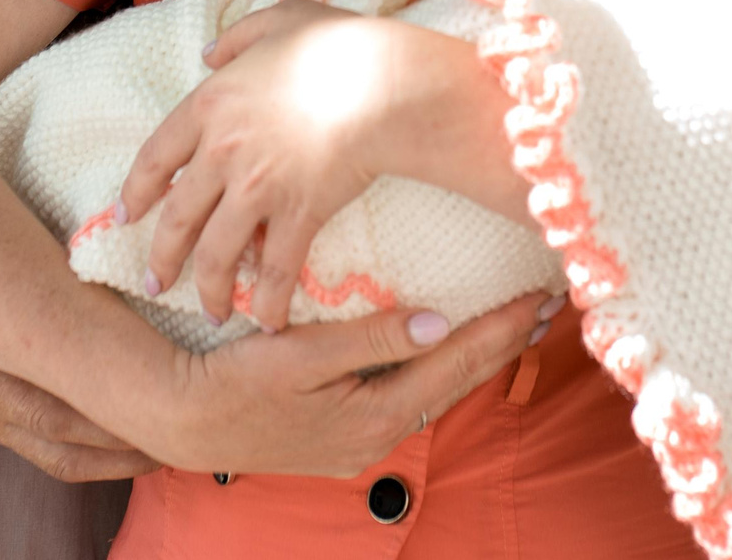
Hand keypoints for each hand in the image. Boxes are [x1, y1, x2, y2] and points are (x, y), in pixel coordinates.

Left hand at [120, 1, 417, 329]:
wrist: (384, 82)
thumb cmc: (338, 45)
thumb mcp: (279, 20)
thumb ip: (237, 37)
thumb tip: (207, 53)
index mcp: (211, 104)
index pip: (156, 155)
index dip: (137, 190)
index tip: (126, 216)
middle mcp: (223, 151)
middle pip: (178, 215)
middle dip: (162, 257)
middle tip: (154, 284)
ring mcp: (257, 187)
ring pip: (216, 253)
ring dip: (208, 290)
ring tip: (210, 313)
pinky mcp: (298, 214)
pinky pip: (274, 270)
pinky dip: (268, 301)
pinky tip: (267, 322)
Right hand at [141, 292, 551, 476]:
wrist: (183, 421)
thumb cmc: (234, 382)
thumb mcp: (298, 354)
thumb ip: (369, 338)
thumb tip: (437, 322)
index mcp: (375, 414)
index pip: (456, 363)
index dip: (501, 328)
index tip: (539, 295)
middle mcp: (380, 433)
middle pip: (458, 381)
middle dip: (504, 341)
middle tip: (548, 303)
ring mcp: (365, 437)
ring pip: (439, 389)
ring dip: (477, 354)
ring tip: (515, 321)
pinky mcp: (348, 432)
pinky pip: (413, 394)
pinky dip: (441, 365)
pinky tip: (451, 346)